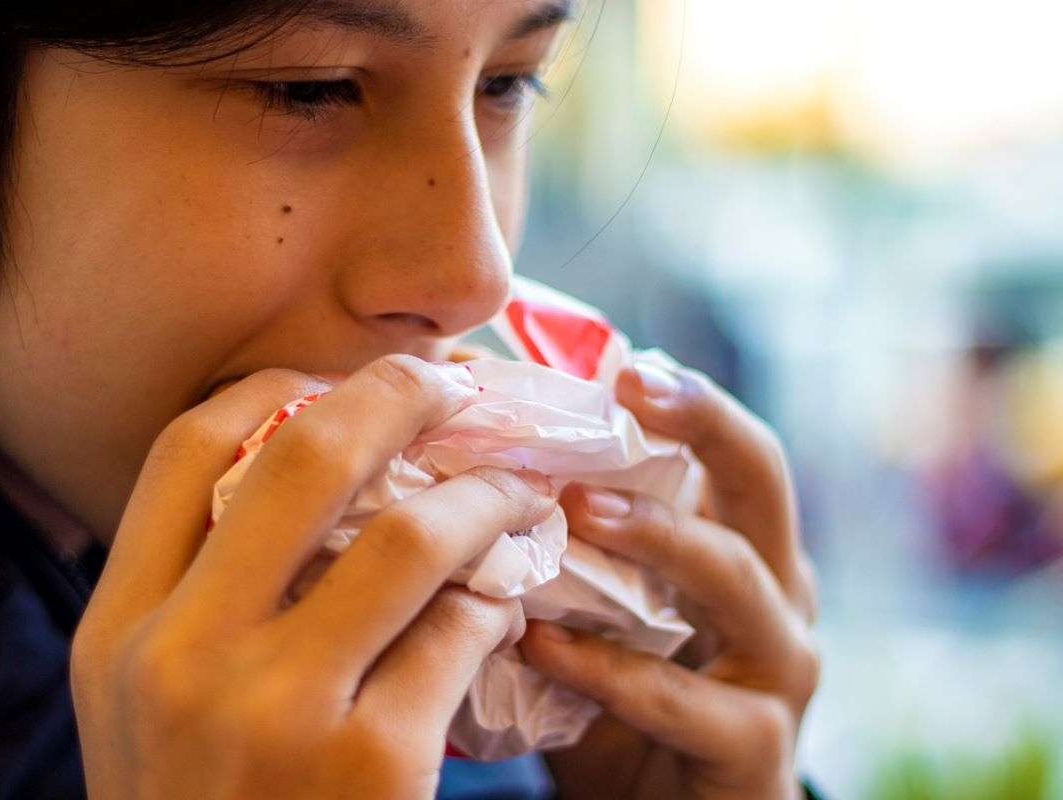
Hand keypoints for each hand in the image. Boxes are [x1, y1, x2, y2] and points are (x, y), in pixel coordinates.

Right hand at [70, 356, 556, 798]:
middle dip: (395, 396)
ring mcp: (281, 711)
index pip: (186, 449)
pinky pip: (465, 631)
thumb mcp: (150, 706)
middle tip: (451, 385)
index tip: (334, 378)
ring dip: (483, 502)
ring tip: (514, 499)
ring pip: (413, 537)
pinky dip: (500, 602)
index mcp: (118, 631)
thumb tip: (322, 475)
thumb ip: (201, 598)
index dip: (274, 388)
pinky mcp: (376, 763)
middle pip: (305, 458)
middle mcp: (185, 657)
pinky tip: (507, 607)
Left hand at [520, 363, 818, 799]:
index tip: (629, 366)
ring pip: (731, 577)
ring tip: (573, 508)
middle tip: (631, 393)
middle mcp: (779, 596)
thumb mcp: (602, 610)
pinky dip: (604, 667)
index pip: (737, 452)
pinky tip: (539, 645)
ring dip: (651, 534)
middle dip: (702, 423)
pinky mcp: (755, 748)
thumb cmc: (622, 699)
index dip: (694, 401)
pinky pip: (678, 696)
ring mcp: (777, 671)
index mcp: (746, 550)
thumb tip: (468, 453)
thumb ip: (568, 543)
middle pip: (763, 481)